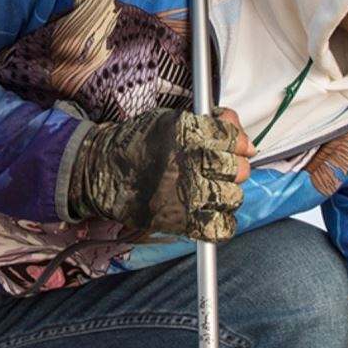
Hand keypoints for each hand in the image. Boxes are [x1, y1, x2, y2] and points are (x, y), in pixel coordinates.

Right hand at [67, 106, 253, 241]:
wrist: (102, 173)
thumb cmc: (138, 144)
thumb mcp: (171, 119)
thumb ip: (210, 122)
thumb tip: (244, 137)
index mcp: (187, 132)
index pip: (232, 137)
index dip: (237, 142)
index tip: (235, 146)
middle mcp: (189, 162)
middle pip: (238, 169)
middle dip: (234, 168)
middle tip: (219, 170)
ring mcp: (187, 194)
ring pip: (233, 197)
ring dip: (226, 194)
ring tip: (209, 190)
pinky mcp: (182, 222)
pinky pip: (221, 227)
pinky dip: (222, 223)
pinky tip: (211, 213)